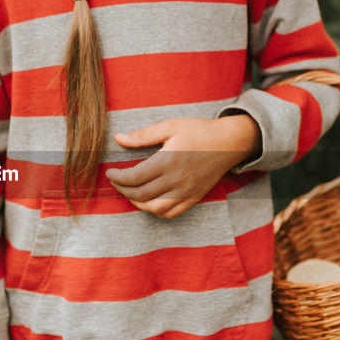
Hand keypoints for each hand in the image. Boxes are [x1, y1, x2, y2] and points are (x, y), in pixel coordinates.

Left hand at [106, 115, 260, 218]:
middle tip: (116, 181)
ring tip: (129, 193)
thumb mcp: (170, 126)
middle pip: (141, 195)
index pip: (134, 178)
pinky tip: (148, 201)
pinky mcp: (193, 198)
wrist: (229, 143)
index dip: (118, 178)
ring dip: (137, 204)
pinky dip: (155, 212)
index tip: (111, 172)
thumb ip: (143, 135)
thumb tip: (118, 138)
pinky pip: (171, 213)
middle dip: (123, 190)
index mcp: (168, 161)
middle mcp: (176, 180)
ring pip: (154, 209)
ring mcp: (186, 192)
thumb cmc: (198, 131)